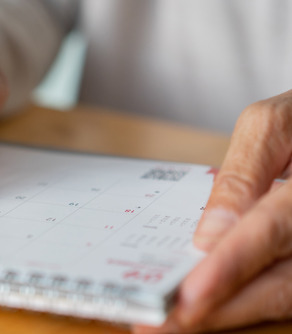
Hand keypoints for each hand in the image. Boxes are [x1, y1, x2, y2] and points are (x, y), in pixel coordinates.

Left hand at [135, 90, 291, 332]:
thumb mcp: (276, 125)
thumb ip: (243, 174)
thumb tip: (209, 234)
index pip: (275, 228)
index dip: (233, 264)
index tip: (191, 293)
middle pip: (282, 285)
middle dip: (221, 309)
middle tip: (159, 324)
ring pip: (285, 298)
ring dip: (229, 315)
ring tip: (173, 324)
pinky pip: (285, 293)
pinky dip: (244, 304)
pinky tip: (208, 311)